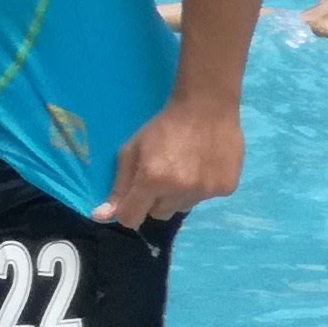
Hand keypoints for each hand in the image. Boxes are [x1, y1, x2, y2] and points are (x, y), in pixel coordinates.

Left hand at [96, 96, 242, 225]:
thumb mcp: (131, 151)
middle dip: (155, 200)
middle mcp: (179, 190)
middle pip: (158, 214)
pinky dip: (201, 188)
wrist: (208, 107)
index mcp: (152, 180)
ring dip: (179, 195)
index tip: (134, 196)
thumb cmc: (164, 126)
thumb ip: (118, 186)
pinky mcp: (226, 188)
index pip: (130, 219)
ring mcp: (206, 191)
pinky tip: (204, 167)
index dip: (129, 209)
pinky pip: (204, 199)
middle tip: (163, 174)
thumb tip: (101, 217)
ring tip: (186, 169)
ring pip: (182, 207)